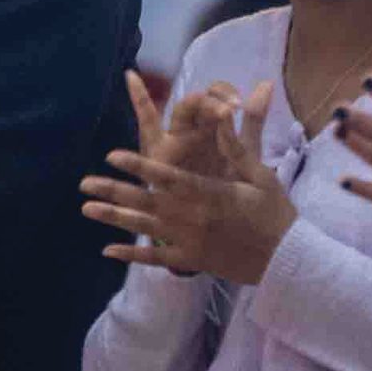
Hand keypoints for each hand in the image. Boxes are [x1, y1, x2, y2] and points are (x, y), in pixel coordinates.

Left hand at [82, 82, 296, 284]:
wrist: (286, 259)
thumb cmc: (275, 212)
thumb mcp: (260, 174)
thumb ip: (238, 143)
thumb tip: (229, 110)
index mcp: (211, 193)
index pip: (167, 177)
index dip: (139, 165)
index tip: (113, 156)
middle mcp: (194, 218)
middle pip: (147, 203)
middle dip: (114, 192)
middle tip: (85, 184)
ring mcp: (190, 242)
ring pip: (145, 228)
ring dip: (114, 219)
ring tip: (86, 209)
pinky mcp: (192, 261)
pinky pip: (156, 259)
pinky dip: (131, 256)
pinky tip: (107, 250)